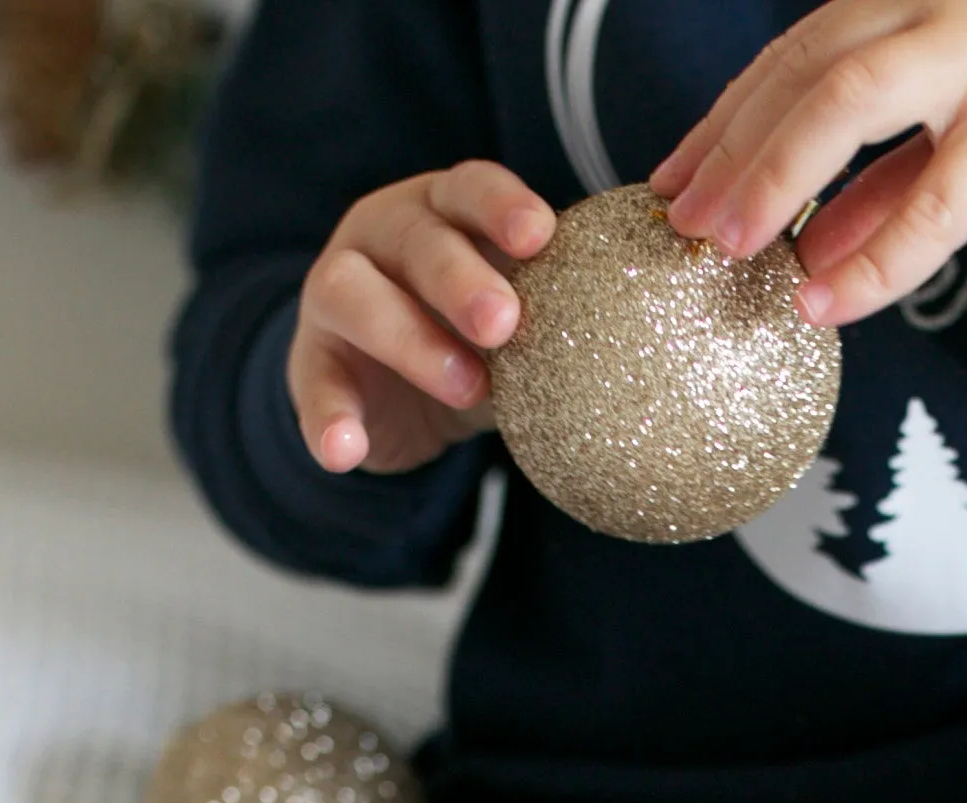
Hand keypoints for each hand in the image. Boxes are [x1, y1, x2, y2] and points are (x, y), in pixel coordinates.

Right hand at [288, 162, 556, 474]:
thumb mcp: (517, 320)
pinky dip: (329, 419)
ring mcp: (336, 293)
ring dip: (410, 339)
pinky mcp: (312, 360)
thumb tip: (653, 332)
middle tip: (506, 323)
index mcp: (442, 212)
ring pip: (355, 295)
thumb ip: (557, 311)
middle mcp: (383, 235)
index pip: (470, 187)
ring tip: (466, 388)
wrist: (391, 396)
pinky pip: (315, 387)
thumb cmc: (470, 339)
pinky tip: (346, 452)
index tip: (541, 236)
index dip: (502, 206)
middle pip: (416, 239)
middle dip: (461, 277)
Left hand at [651, 0, 966, 328]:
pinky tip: (825, 300)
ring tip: (728, 252)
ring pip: (848, 98)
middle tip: (680, 223)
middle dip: (731, 148)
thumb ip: (892, 176)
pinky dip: (873, 257)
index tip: (673, 179)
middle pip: (805, 63)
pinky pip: (934, 199)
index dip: (727, 116)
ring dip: (775, 178)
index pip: (800, 49)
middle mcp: (944, 1)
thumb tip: (814, 246)